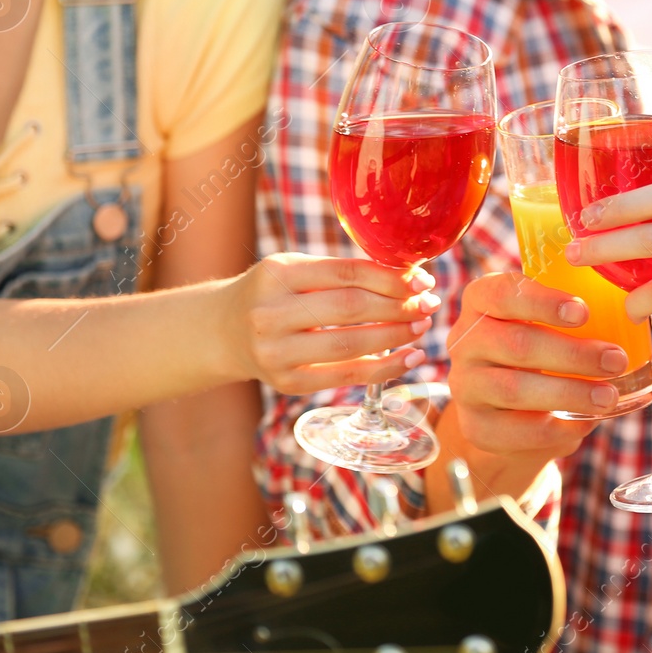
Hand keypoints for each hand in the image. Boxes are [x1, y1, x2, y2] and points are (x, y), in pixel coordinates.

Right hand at [218, 253, 440, 394]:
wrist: (222, 332)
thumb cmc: (273, 294)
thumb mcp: (294, 270)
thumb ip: (341, 273)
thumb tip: (409, 278)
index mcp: (277, 273)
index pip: (346, 273)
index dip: (390, 277)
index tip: (422, 279)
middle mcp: (271, 313)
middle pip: (350, 308)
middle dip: (398, 306)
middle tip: (429, 304)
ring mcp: (276, 352)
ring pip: (349, 346)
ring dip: (395, 337)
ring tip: (421, 327)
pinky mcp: (287, 383)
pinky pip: (345, 376)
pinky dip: (383, 368)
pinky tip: (408, 357)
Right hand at [445, 271, 630, 463]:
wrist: (507, 412)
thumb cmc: (538, 354)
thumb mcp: (546, 324)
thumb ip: (571, 313)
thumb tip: (630, 312)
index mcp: (481, 302)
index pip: (501, 293)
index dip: (542, 301)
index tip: (583, 312)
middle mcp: (465, 341)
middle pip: (515, 344)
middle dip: (573, 354)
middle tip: (615, 360)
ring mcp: (465, 385)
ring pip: (515, 388)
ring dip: (569, 393)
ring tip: (608, 396)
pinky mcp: (474, 426)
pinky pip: (516, 429)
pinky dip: (556, 428)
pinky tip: (584, 422)